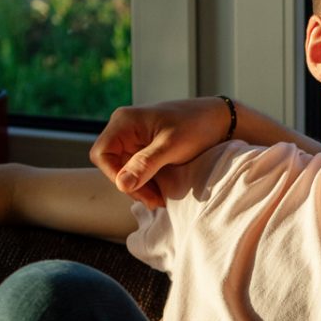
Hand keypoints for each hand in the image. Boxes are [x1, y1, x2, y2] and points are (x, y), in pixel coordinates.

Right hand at [91, 97, 231, 208]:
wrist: (219, 120)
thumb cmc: (196, 126)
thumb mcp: (171, 147)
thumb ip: (145, 164)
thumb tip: (122, 185)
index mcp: (124, 122)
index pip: (102, 154)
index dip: (114, 175)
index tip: (135, 189)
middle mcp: (125, 129)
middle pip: (113, 165)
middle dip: (131, 185)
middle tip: (154, 200)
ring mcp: (135, 140)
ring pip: (125, 171)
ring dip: (140, 187)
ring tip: (160, 198)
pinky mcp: (145, 150)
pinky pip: (137, 171)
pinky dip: (147, 183)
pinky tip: (162, 191)